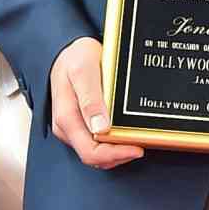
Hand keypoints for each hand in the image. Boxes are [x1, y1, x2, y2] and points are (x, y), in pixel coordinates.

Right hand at [49, 37, 144, 169]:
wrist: (69, 52)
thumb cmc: (75, 58)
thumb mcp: (84, 71)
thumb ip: (91, 99)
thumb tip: (100, 127)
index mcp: (66, 118)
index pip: (90, 152)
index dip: (115, 155)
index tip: (137, 148)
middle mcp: (68, 128)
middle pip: (95, 157)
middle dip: (119, 155)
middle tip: (141, 144)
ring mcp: (74, 128)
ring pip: (97, 154)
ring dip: (117, 152)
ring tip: (136, 140)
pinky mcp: (81, 126)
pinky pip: (97, 145)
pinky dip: (113, 145)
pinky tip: (125, 135)